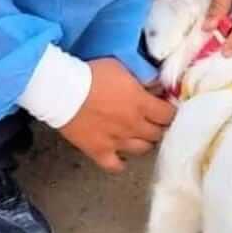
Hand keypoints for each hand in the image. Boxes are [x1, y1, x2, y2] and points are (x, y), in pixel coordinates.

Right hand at [57, 57, 175, 173]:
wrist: (62, 91)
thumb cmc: (91, 74)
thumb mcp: (122, 66)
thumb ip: (143, 77)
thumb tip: (157, 86)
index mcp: (142, 104)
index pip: (168, 115)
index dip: (169, 111)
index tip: (166, 108)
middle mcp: (133, 126)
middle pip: (157, 134)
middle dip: (158, 126)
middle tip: (154, 120)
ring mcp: (117, 142)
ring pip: (142, 150)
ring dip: (144, 142)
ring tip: (139, 134)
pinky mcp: (99, 152)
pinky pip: (115, 165)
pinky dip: (120, 162)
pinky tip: (121, 155)